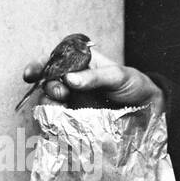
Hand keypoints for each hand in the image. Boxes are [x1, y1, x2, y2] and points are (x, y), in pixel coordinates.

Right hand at [23, 47, 164, 112]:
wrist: (149, 109)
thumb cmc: (133, 85)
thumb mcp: (118, 75)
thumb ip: (94, 77)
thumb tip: (69, 79)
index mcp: (81, 63)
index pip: (54, 60)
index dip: (39, 65)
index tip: (30, 74)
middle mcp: (73, 80)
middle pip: (48, 81)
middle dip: (48, 86)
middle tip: (61, 93)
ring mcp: (73, 100)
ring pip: (50, 101)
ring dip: (50, 103)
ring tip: (61, 107)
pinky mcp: (75, 120)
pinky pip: (58, 119)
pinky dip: (54, 120)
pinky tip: (60, 121)